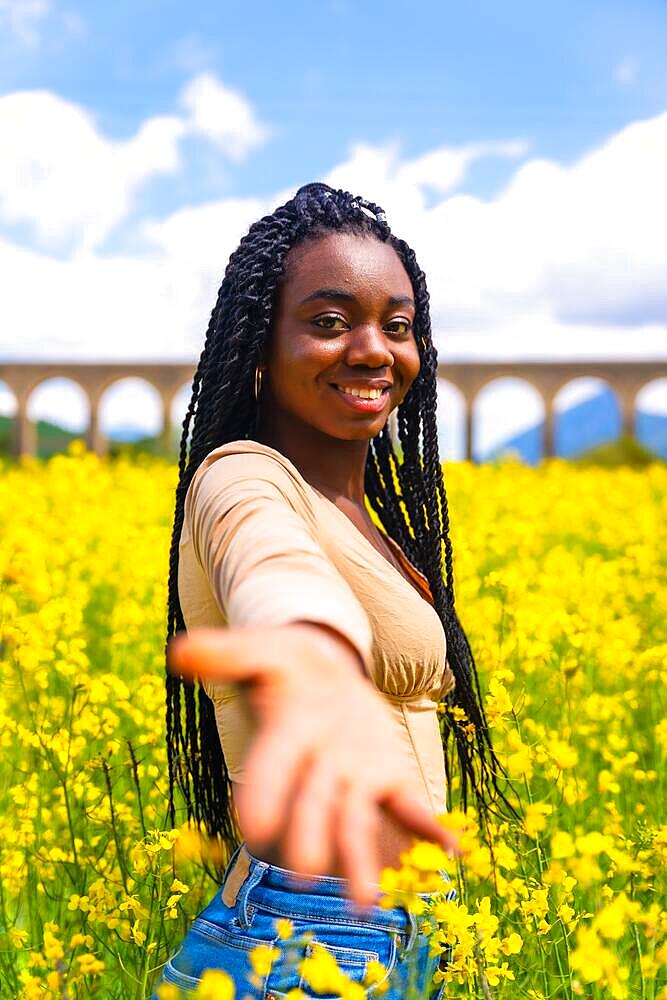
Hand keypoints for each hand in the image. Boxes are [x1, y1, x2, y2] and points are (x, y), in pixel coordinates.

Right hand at [167, 623, 461, 904]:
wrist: (325, 679)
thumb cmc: (286, 666)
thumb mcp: (262, 650)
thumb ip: (228, 654)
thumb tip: (179, 652)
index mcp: (285, 739)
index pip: (269, 769)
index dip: (262, 793)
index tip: (251, 826)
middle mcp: (318, 770)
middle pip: (314, 806)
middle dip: (310, 837)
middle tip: (304, 875)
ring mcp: (355, 780)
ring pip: (357, 823)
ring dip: (361, 860)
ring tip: (367, 902)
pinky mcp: (390, 780)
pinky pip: (410, 808)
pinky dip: (428, 829)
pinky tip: (450, 850)